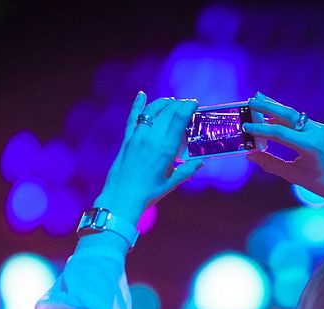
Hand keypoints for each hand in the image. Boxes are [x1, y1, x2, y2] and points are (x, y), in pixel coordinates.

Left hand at [96, 92, 202, 224]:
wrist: (121, 199)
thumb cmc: (148, 193)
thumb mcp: (172, 183)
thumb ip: (187, 170)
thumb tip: (202, 161)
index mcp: (165, 149)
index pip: (179, 119)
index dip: (188, 107)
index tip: (194, 103)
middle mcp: (151, 139)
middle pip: (167, 112)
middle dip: (178, 104)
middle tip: (186, 104)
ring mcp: (137, 138)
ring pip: (151, 112)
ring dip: (162, 103)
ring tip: (171, 101)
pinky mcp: (126, 141)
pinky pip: (132, 118)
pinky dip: (137, 105)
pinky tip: (141, 95)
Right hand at [244, 92, 323, 201]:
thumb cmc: (322, 184)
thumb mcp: (293, 175)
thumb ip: (270, 164)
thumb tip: (251, 155)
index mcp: (310, 146)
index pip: (279, 132)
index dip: (260, 129)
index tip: (245, 127)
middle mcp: (316, 132)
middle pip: (287, 114)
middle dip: (268, 106)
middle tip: (250, 101)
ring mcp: (321, 129)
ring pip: (294, 114)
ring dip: (276, 107)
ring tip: (259, 99)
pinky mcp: (322, 129)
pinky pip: (300, 120)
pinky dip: (286, 117)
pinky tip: (273, 115)